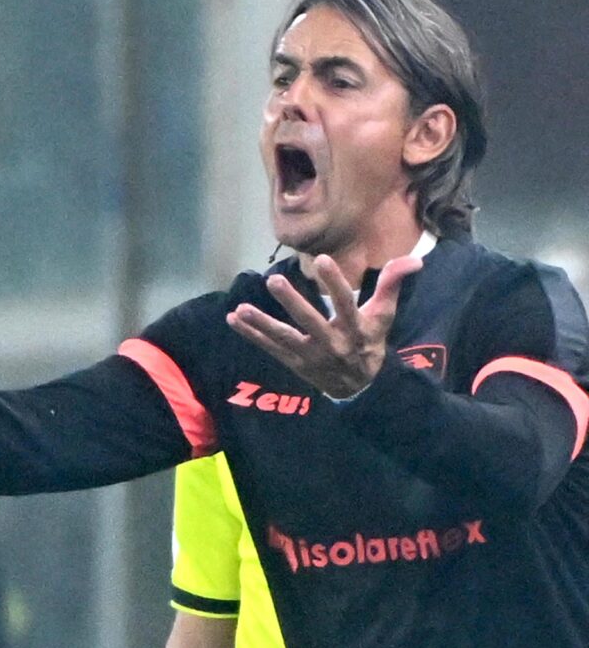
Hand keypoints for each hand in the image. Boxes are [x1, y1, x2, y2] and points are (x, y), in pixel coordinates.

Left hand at [226, 254, 421, 398]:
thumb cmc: (370, 342)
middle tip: (273, 280)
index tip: (322, 260)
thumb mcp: (384, 316)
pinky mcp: (294, 363)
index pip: (347, 303)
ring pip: (284, 338)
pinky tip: (233, 318)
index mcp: (356, 329)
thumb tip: (414, 259)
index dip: (335, 283)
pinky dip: (251, 334)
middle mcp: (332, 343)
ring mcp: (310, 356)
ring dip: (261, 323)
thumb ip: (392, 284)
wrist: (360, 388)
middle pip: (310, 321)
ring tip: (242, 309)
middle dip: (291, 302)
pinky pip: (270, 348)